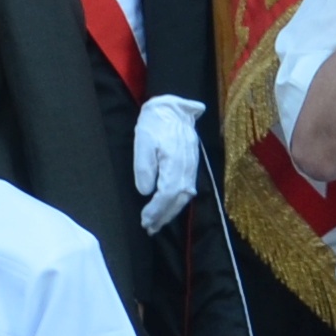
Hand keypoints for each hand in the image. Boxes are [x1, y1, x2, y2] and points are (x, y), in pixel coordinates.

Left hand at [132, 95, 203, 228]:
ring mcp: (192, 167)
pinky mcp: (192, 166)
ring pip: (184, 196)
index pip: (167, 194)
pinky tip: (169, 209)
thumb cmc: (154, 123)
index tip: (144, 220)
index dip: (156, 210)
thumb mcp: (143, 142)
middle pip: (177, 199)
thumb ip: (144, 167)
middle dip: (163, 216)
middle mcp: (187, 167)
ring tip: (157, 224)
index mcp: (175, 162)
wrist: (172, 107)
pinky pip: (187, 190)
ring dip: (171, 212)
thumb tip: (146, 191)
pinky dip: (178, 203)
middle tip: (149, 228)